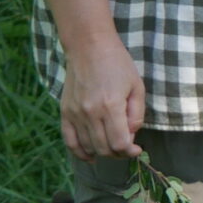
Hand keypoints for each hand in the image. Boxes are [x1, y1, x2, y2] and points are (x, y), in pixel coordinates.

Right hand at [62, 32, 146, 159]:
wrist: (89, 46)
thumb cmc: (117, 63)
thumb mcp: (136, 85)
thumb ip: (136, 114)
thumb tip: (131, 136)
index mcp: (111, 106)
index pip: (119, 144)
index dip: (130, 151)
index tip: (137, 148)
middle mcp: (90, 113)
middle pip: (104, 149)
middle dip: (118, 153)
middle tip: (126, 146)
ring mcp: (75, 114)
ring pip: (88, 147)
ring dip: (102, 152)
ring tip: (112, 145)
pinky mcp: (65, 112)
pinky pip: (69, 141)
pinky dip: (80, 152)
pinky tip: (90, 156)